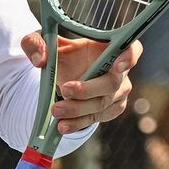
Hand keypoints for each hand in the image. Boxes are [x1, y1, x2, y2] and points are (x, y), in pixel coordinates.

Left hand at [21, 33, 141, 134]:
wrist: (61, 73)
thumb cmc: (59, 53)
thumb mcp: (42, 42)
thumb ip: (36, 44)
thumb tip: (40, 60)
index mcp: (108, 47)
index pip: (132, 49)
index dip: (130, 56)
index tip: (118, 65)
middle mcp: (119, 70)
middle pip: (112, 83)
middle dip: (88, 89)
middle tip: (66, 89)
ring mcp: (117, 91)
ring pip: (103, 103)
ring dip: (79, 109)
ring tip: (56, 110)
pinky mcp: (110, 108)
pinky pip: (98, 118)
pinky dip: (79, 123)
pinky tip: (63, 125)